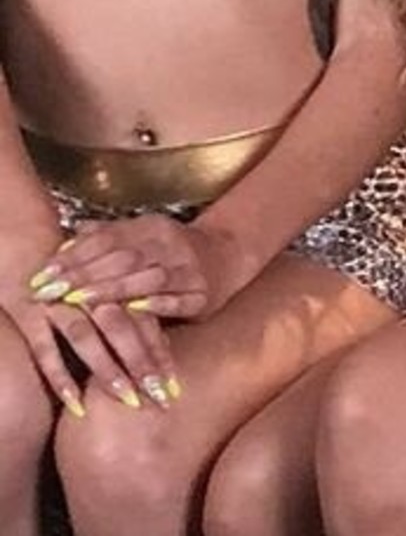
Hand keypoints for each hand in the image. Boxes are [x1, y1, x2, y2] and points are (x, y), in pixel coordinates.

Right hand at [3, 283, 175, 415]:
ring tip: (130, 398)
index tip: (174, 384)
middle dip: (141, 362)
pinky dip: (60, 378)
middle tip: (160, 396)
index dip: (159, 351)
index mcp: (113, 281)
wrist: (32, 260)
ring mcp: (59, 303)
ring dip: (109, 370)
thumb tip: (165, 347)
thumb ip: (136, 314)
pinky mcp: (31, 317)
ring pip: (86, 337)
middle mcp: (88, 292)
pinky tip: (77, 404)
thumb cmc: (84, 283)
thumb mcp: (112, 290)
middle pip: (120, 327)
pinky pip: (44, 350)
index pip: (142, 318)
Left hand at [28, 215, 235, 319]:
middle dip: (85, 275)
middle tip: (54, 291)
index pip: (107, 239)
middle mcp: (170, 243)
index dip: (75, 256)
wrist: (229, 256)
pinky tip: (134, 309)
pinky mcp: (201, 294)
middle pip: (123, 257)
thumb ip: (107, 238)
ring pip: (148, 276)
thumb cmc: (174, 251)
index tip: (45, 274)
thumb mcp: (143, 236)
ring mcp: (187, 268)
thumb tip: (67, 241)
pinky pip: (177, 299)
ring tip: (82, 301)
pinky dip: (155, 304)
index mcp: (151, 227)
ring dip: (113, 289)